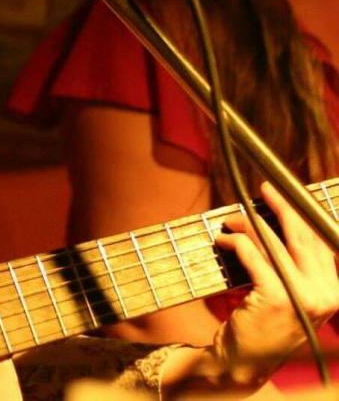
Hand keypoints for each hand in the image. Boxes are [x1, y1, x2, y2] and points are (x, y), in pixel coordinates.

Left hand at [212, 181, 338, 386]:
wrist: (247, 360)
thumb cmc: (267, 322)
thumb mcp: (294, 294)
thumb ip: (299, 265)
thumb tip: (285, 221)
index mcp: (335, 292)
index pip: (322, 242)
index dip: (304, 215)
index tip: (288, 193)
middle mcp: (327, 295)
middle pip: (303, 236)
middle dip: (282, 207)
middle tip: (265, 189)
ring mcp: (303, 297)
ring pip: (273, 241)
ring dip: (247, 223)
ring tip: (231, 221)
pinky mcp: (275, 297)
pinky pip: (251, 254)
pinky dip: (234, 241)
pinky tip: (223, 241)